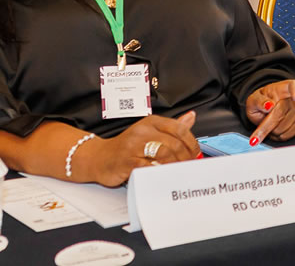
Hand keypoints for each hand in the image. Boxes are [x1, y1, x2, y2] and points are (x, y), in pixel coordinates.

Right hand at [83, 111, 199, 186]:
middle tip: (189, 167)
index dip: (191, 143)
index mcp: (151, 122)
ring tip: (179, 172)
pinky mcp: (127, 161)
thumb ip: (171, 127)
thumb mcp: (149, 132)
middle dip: (185, 157)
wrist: (98, 158)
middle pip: (173, 143)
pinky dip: (159, 172)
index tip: (195, 154)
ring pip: (163, 154)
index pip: (178, 129)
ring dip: (175, 166)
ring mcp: (134, 146)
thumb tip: (191, 117)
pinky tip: (164, 176)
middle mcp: (143, 131)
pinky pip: (149, 167)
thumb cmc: (125, 147)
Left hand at [245, 79, 294, 144]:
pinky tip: (274, 131)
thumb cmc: (261, 103)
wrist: (267, 110)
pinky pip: (287, 136)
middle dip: (265, 126)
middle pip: (280, 114)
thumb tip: (268, 105)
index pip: (294, 86)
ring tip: (268, 126)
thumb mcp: (254, 100)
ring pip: (282, 128)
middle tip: (255, 134)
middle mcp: (294, 99)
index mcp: (284, 88)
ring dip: (271, 132)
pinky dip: (277, 137)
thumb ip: (258, 101)